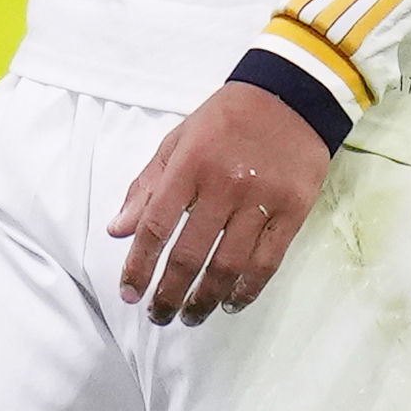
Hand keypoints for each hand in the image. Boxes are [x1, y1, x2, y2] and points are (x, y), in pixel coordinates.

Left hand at [109, 80, 332, 324]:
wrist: (291, 94)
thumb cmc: (226, 118)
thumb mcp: (178, 140)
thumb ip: (146, 185)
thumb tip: (118, 231)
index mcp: (189, 166)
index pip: (156, 227)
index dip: (139, 266)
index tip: (130, 294)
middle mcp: (224, 186)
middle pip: (190, 256)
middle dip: (169, 294)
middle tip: (159, 315)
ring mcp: (261, 200)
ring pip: (228, 266)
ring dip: (206, 300)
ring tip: (192, 315)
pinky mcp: (293, 210)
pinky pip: (266, 262)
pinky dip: (247, 290)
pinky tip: (231, 302)